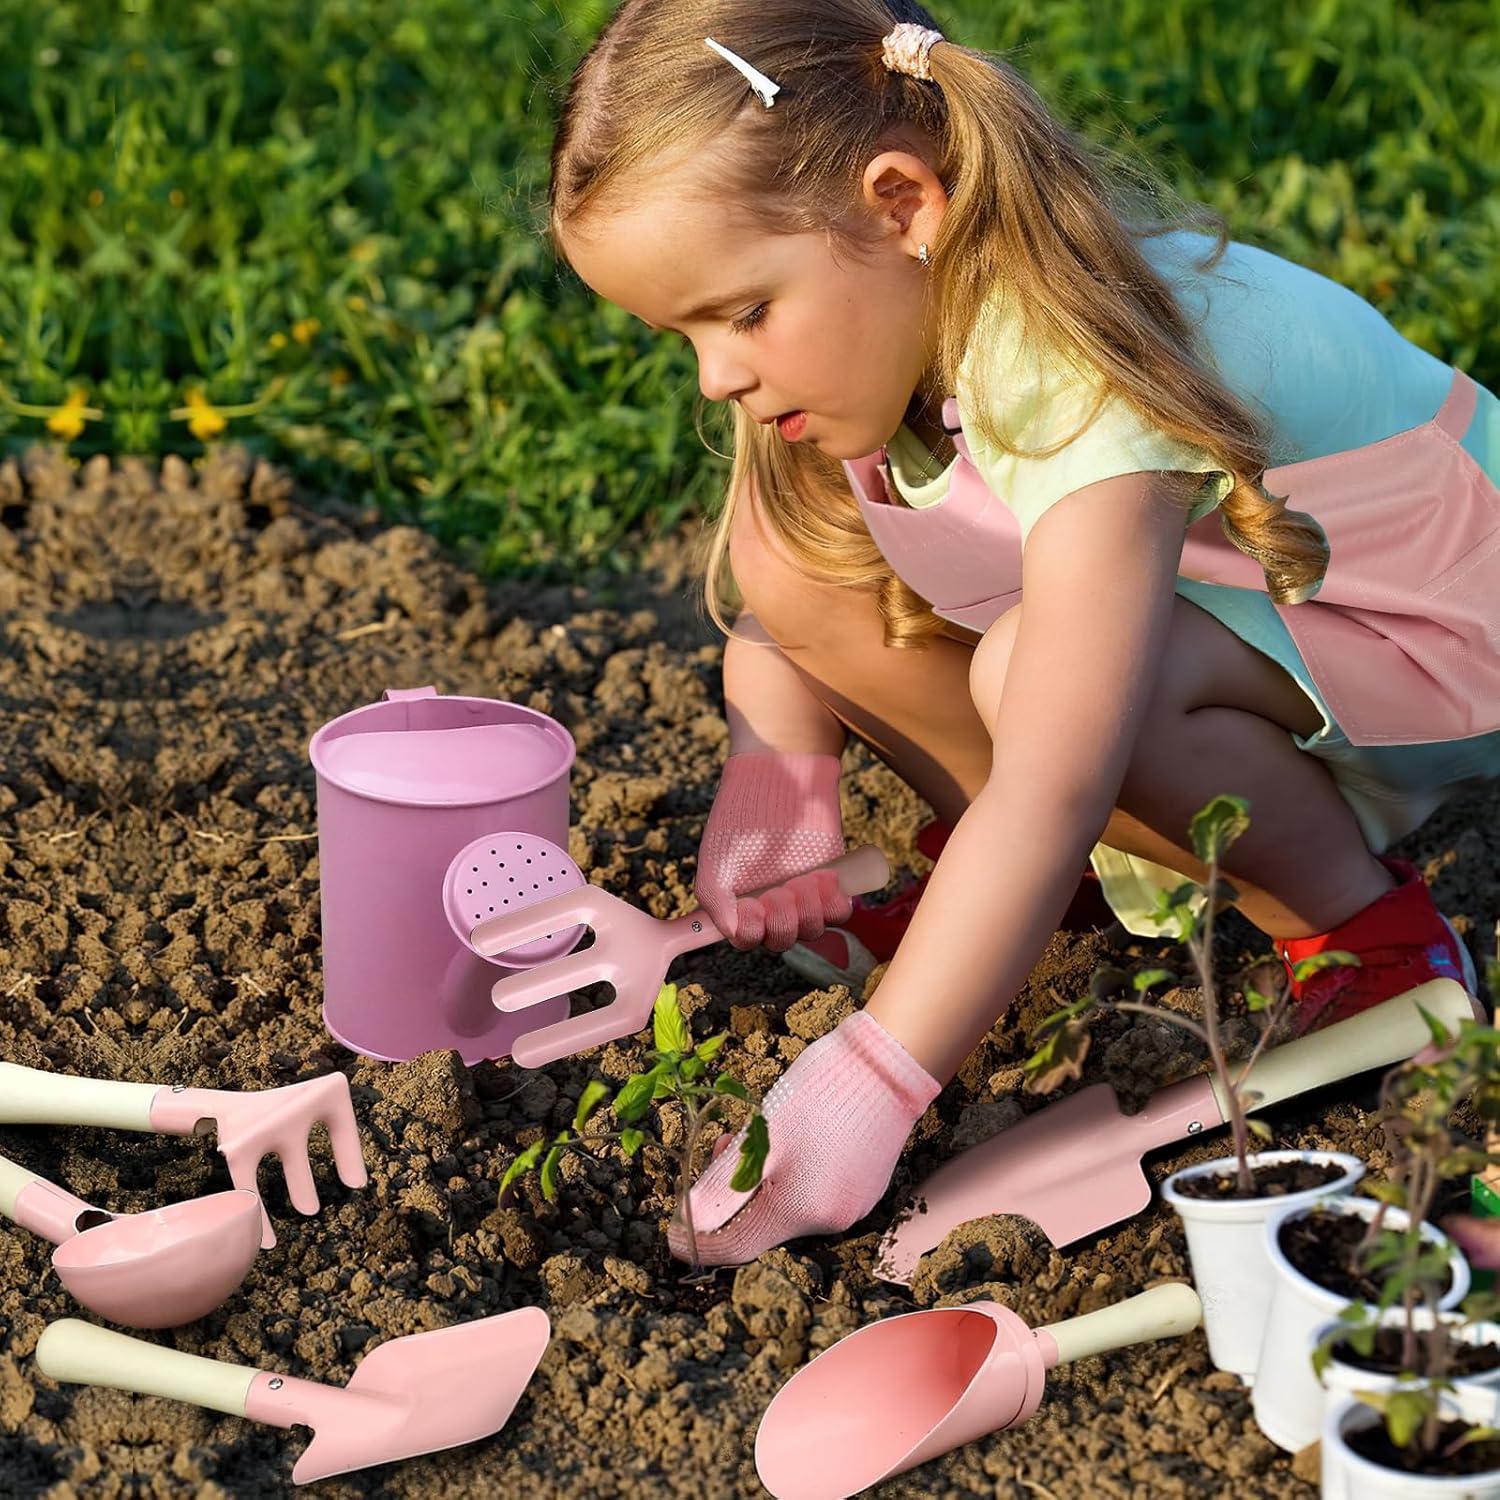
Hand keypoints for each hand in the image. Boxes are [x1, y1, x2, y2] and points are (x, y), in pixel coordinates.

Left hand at [667, 1010, 940, 1266]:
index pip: (736, 1247)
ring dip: (759, 1182)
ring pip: (787, 1208)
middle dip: (730, 1195)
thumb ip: (722, 1186)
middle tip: (719, 1146)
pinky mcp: (864, 1188)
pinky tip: (788, 1140)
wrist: (887, 1064)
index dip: (698, 1239)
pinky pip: (814, 1195)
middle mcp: (829, 1221)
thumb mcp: (760, 1136)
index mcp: (799, 1211)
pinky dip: (790, 1177)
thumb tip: (689, 1221)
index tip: (672, 1225)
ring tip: (754, 1134)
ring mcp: (852, 1206)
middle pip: (761, 1226)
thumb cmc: (820, 1093)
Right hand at [694, 752, 851, 950]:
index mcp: (741, 903)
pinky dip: (832, 901)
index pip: (748, 939)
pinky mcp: (831, 881)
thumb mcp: (715, 858)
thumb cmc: (740, 817)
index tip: (752, 905)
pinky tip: (824, 876)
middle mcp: (773, 905)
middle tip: (779, 891)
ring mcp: (804, 895)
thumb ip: (715, 900)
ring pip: (811, 929)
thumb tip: (733, 932)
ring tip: (801, 880)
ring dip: (808, 912)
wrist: (777, 779)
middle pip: (781, 940)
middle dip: (782, 922)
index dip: (752, 932)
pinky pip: (839, 912)